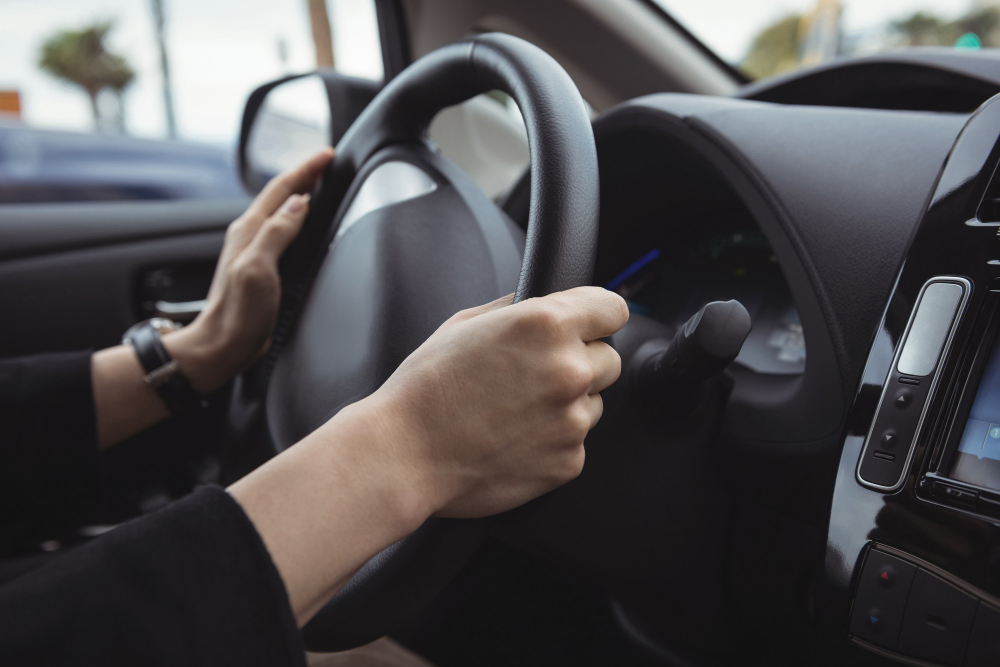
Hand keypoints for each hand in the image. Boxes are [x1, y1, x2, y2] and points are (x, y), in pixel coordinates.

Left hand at [164, 148, 333, 392]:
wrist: (221, 346)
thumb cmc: (238, 313)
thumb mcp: (259, 269)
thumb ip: (277, 233)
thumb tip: (299, 204)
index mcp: (250, 231)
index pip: (282, 189)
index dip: (306, 169)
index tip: (327, 155)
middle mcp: (250, 235)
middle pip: (280, 195)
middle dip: (304, 175)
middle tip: (327, 163)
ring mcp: (254, 250)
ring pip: (281, 211)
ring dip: (300, 194)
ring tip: (319, 184)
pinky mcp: (261, 267)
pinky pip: (282, 231)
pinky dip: (297, 218)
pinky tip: (304, 224)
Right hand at [351, 286, 628, 517]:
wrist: (404, 454)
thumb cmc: (426, 389)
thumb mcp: (465, 323)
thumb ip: (517, 308)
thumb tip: (545, 302)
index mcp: (547, 325)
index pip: (613, 309)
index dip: (596, 318)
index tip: (588, 327)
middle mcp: (568, 370)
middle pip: (609, 359)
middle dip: (580, 362)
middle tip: (534, 375)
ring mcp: (572, 420)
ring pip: (594, 403)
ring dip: (567, 404)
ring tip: (515, 411)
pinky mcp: (569, 461)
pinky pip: (576, 442)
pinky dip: (553, 441)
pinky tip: (513, 438)